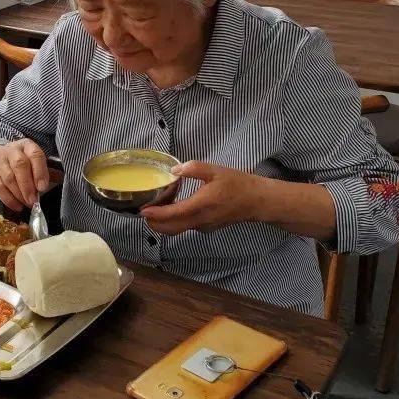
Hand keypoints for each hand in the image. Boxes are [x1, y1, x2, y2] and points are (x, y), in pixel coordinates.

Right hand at [0, 139, 48, 210]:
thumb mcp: (35, 161)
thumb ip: (46, 171)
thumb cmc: (23, 162)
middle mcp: (12, 151)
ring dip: (19, 194)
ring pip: (9, 178)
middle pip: (19, 165)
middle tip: (33, 200)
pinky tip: (18, 206)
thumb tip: (62, 180)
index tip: (43, 187)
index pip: (35, 154)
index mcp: (27, 145)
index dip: (40, 171)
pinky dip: (9, 200)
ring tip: (27, 203)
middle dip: (28, 185)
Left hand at [141, 162, 267, 234]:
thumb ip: (193, 168)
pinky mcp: (206, 228)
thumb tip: (174, 171)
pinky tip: (175, 205)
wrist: (257, 201)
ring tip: (158, 205)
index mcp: (200, 206)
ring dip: (164, 221)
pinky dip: (175, 220)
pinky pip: (185, 226)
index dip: (154, 214)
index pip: (172, 215)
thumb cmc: (237, 184)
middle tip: (146, 208)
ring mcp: (203, 227)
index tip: (141, 210)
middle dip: (154, 222)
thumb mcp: (215, 170)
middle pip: (170, 228)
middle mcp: (200, 221)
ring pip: (177, 229)